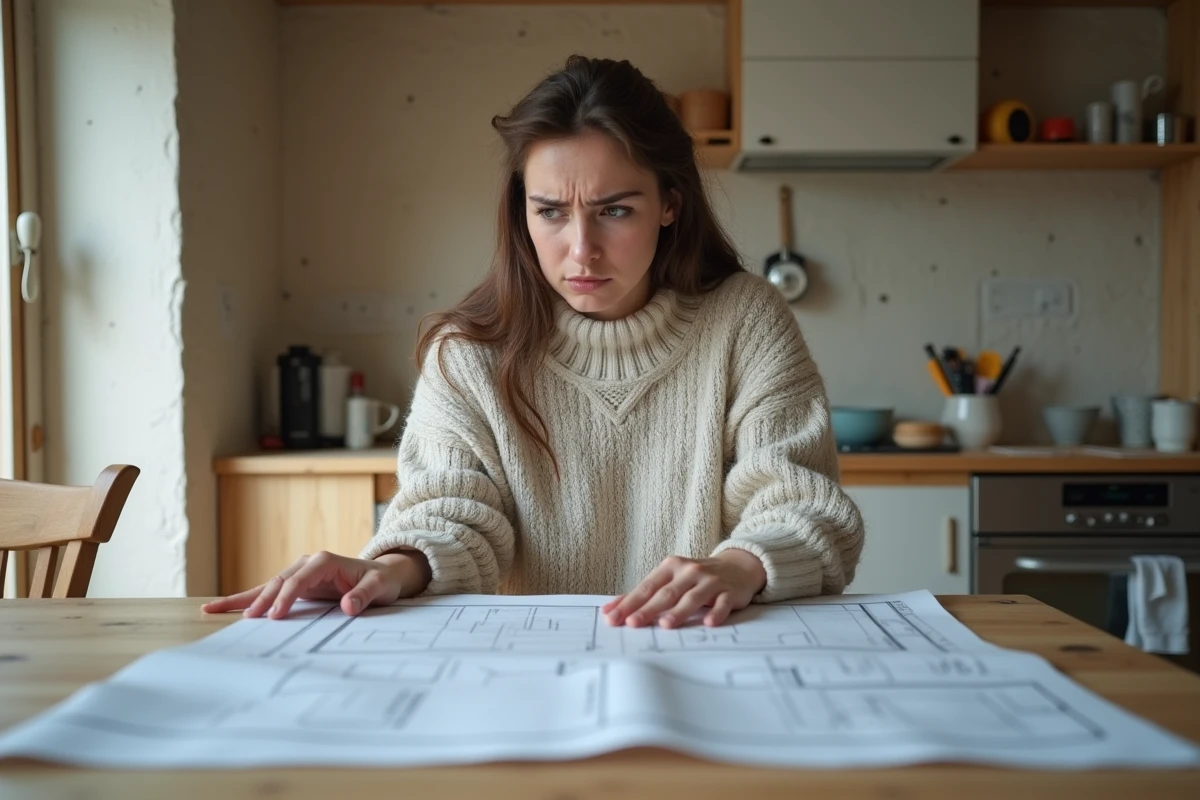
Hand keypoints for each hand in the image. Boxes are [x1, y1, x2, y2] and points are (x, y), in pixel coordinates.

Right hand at [200, 550, 429, 619]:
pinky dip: (248, 600)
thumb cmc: (382, 581)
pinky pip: (270, 592)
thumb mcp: (380, 587)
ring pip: (267, 586)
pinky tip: (224, 609)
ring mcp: (300, 573)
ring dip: (244, 600)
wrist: (385, 574)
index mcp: (325, 561)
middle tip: (243, 620)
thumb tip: (348, 606)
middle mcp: (308, 563)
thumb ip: (365, 595)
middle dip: (259, 600)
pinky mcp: (297, 584)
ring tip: (212, 610)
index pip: (299, 580)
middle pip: (278, 582)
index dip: (286, 597)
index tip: (275, 617)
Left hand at [601, 550, 766, 628]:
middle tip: (632, 623)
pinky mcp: (729, 592)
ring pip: (692, 597)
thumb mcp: (670, 579)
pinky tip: (709, 622)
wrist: (737, 566)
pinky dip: (716, 612)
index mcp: (670, 567)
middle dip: (648, 609)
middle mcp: (689, 571)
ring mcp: (710, 581)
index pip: (646, 587)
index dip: (629, 603)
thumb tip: (609, 610)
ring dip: (679, 611)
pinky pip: (722, 603)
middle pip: (666, 593)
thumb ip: (643, 594)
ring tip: (665, 624)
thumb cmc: (695, 578)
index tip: (613, 618)